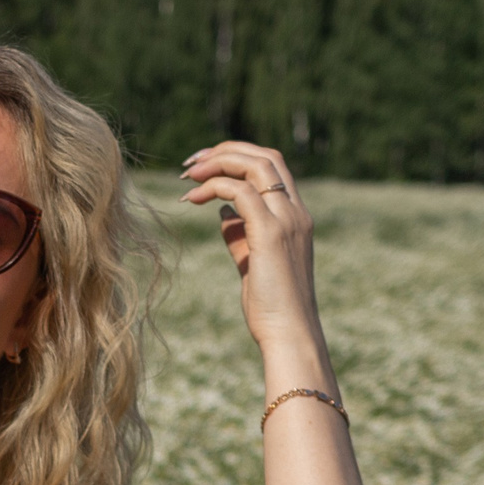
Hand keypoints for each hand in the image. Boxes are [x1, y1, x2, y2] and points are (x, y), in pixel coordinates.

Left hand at [179, 141, 326, 357]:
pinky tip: (192, 199)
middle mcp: (295, 213)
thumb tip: (222, 213)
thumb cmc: (271, 307)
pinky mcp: (270, 233)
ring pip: (254, 165)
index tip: (205, 167)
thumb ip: (241, 235)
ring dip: (217, 162)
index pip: (272, 167)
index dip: (238, 157)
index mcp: (295, 217)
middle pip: (265, 156)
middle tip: (191, 164)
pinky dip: (213, 186)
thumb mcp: (253, 263)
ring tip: (188, 177)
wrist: (289, 333)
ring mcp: (286, 220)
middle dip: (225, 151)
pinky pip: (240, 191)